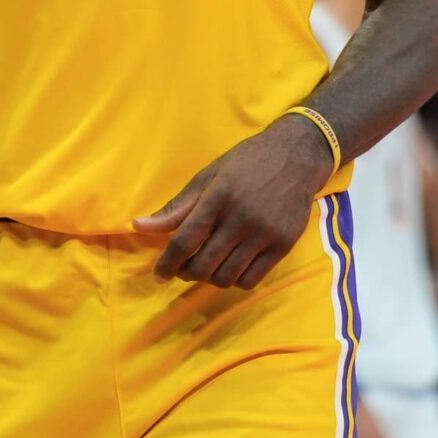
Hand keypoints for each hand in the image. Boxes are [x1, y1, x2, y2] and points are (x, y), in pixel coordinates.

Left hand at [132, 117, 328, 288]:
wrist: (297, 156)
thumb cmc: (247, 162)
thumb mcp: (208, 176)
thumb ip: (177, 207)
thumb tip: (140, 226)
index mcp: (219, 196)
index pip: (186, 240)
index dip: (167, 262)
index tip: (158, 275)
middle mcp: (242, 217)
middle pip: (204, 264)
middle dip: (185, 273)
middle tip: (181, 269)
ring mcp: (265, 233)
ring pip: (226, 277)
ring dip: (209, 279)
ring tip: (204, 267)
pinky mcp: (283, 245)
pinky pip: (251, 280)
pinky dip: (234, 281)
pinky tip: (228, 268)